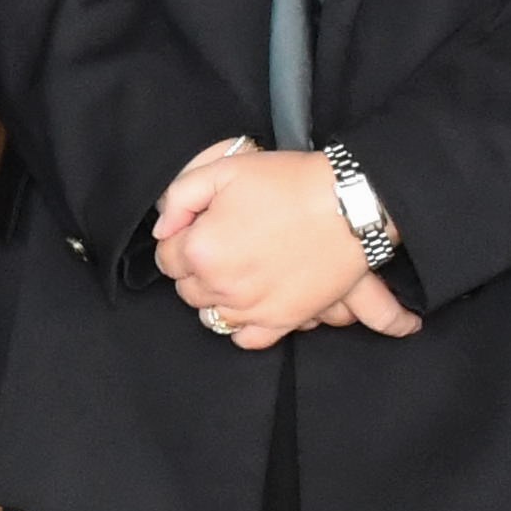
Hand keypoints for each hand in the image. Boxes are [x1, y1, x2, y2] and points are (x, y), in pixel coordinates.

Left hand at [150, 142, 391, 344]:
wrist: (347, 203)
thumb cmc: (288, 183)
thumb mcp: (224, 170)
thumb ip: (180, 197)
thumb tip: (163, 229)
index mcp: (201, 248)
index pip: (166, 258)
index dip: (179, 240)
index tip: (197, 231)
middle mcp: (221, 285)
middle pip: (187, 289)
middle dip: (196, 269)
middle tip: (220, 247)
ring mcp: (251, 308)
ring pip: (211, 316)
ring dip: (216, 297)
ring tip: (236, 273)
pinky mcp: (282, 321)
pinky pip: (246, 339)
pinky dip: (242, 325)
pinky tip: (250, 303)